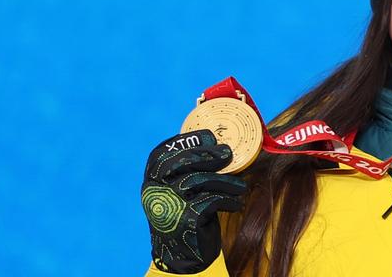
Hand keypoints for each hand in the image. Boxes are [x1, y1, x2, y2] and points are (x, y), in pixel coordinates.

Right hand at [141, 130, 246, 272]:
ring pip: (200, 180)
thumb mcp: (181, 191)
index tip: (210, 137)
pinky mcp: (186, 219)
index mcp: (151, 181)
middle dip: (207, 154)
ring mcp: (169, 205)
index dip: (186, 141)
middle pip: (181, 162)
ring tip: (240, 187)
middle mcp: (155, 191)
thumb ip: (189, 171)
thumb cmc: (185, 215)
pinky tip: (236, 203)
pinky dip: (228, 200)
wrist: (182, 255)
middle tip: (228, 154)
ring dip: (226, 181)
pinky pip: (212, 201)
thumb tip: (220, 145)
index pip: (162, 153)